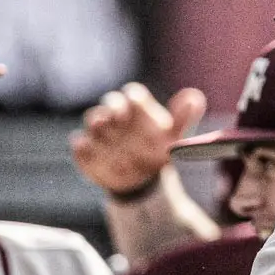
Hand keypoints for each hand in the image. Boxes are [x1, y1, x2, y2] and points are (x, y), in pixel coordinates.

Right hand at [72, 82, 207, 197]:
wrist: (142, 180)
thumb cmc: (159, 151)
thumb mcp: (174, 138)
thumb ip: (183, 118)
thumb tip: (194, 97)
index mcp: (137, 108)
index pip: (132, 94)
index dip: (132, 98)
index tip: (135, 104)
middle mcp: (116, 116)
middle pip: (110, 102)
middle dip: (112, 107)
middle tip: (117, 117)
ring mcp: (100, 133)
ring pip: (92, 120)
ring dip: (96, 124)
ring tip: (101, 128)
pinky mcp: (87, 151)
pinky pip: (80, 146)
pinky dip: (83, 147)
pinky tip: (88, 151)